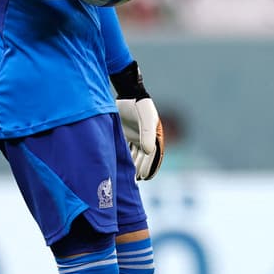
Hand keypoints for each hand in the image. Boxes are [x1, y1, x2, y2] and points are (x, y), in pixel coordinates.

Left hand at [111, 61, 164, 179]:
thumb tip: (149, 151)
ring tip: (127, 177)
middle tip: (134, 180)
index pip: (153, 156)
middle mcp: (146, 139)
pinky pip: (126, 150)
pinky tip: (118, 166)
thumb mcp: (145, 119)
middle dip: (140, 169)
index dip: (149, 167)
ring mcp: (135, 138)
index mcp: (155, 137)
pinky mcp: (125, 135)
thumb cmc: (139, 105)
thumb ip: (147, 134)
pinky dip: (124, 158)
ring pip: (134, 156)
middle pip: (143, 158)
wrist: (127, 92)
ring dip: (132, 166)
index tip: (145, 177)